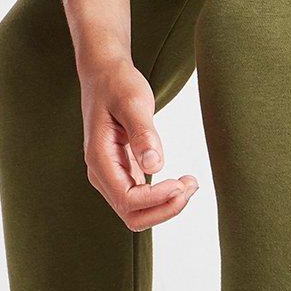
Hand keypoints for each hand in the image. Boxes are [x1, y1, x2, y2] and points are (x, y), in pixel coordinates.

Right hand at [78, 54, 198, 230]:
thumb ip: (143, 133)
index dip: (157, 199)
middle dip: (164, 209)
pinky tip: (183, 182)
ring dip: (167, 206)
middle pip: (132, 216)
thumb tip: (155, 167)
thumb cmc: (117, 85)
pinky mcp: (124, 172)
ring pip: (138, 212)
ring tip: (191, 183)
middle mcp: (102, 173)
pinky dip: (164, 197)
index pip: (127, 200)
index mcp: (99, 159)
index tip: (181, 183)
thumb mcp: (133, 102)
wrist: (104, 75)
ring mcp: (112, 175)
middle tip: (190, 186)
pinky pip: (142, 199)